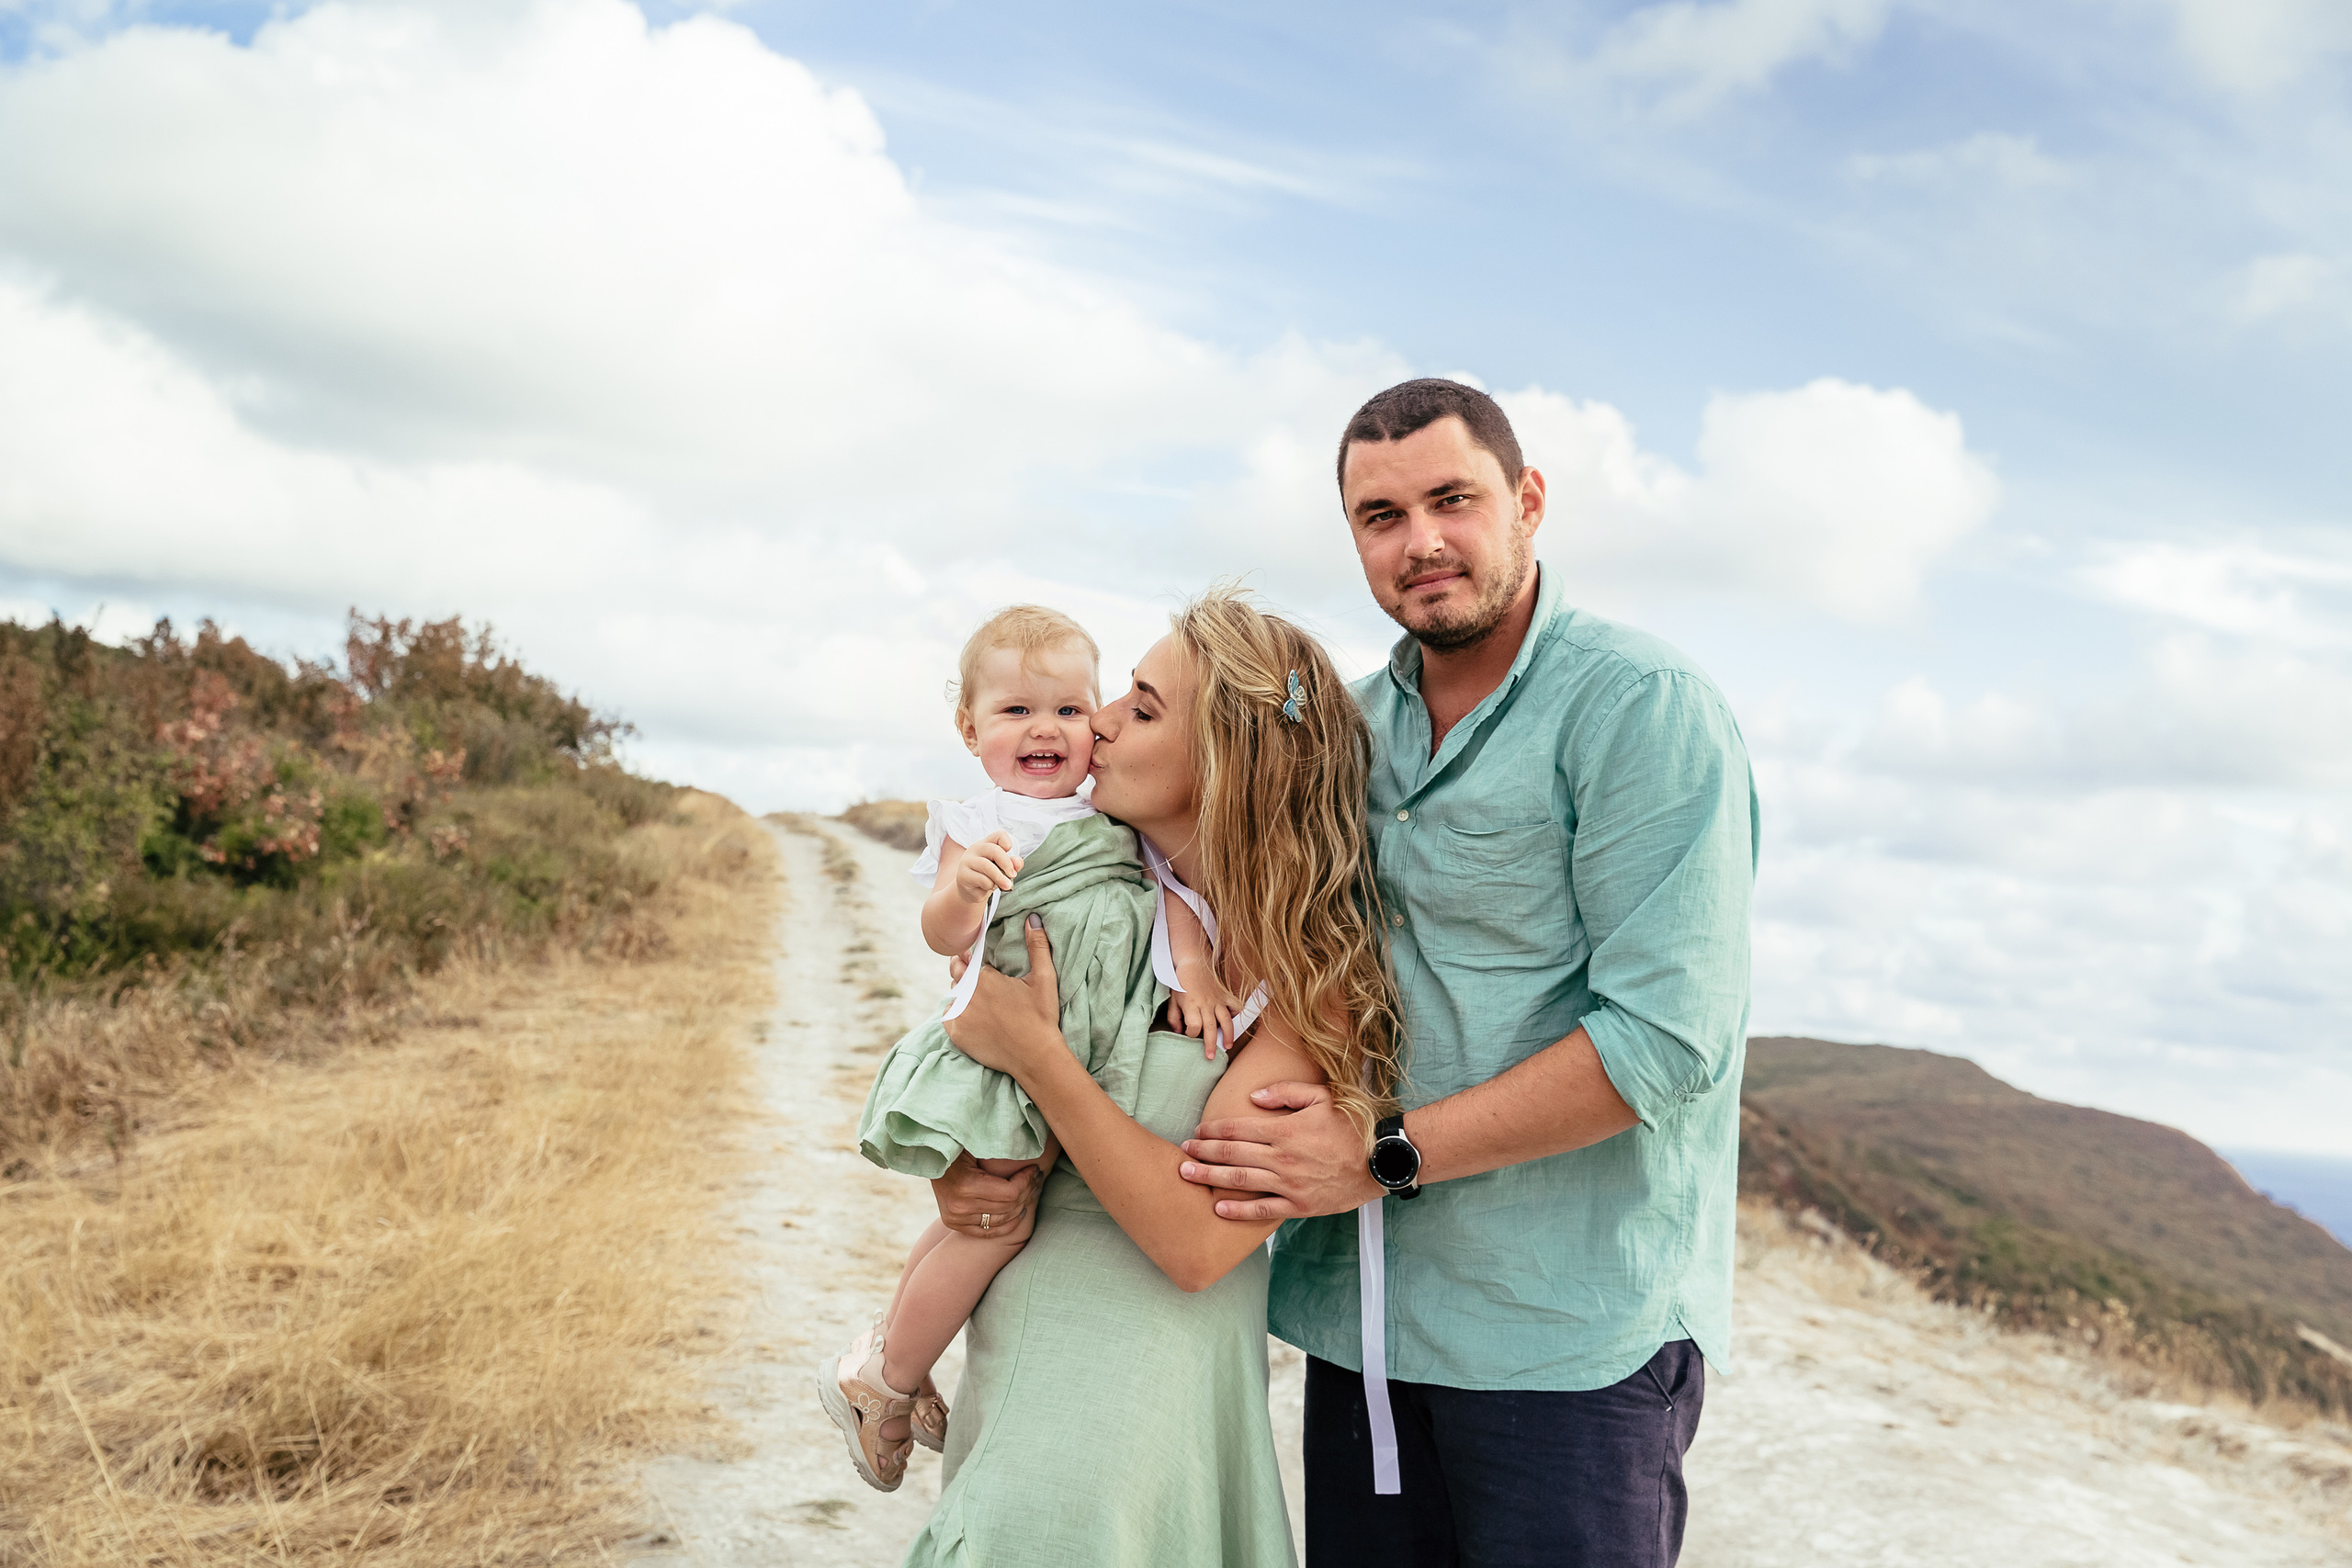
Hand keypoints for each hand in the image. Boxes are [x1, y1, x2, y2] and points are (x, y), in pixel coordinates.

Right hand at [931, 1151, 1038, 1237]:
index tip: (1034, 1169)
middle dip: (1027, 1192)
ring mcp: (956, 1218)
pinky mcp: (953, 1223)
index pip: (1011, 1193)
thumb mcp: (977, 1144)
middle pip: (1009, 1207)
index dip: (1027, 1181)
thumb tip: (1027, 1148)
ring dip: (1020, 1207)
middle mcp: (960, 1207)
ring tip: (1029, 1192)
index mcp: (966, 1186)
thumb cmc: (958, 1144)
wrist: (929, 1155)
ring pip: (1002, 1220)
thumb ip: (999, 1152)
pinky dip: (1006, 1225)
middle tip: (1036, 1179)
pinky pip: (987, 1232)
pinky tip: (1019, 1213)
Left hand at [941, 915, 1061, 1075]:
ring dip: (962, 992)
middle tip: (981, 980)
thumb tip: (1033, 918)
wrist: (1035, 1056)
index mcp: (984, 976)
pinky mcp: (955, 1033)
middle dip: (964, 971)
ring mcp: (959, 1014)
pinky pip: (948, 1015)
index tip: (977, 958)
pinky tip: (974, 1017)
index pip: (967, 957)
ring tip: (981, 1000)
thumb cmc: (1041, 1016)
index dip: (971, 955)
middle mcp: (967, 993)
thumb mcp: (1044, 978)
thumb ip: (1037, 945)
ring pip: (953, 994)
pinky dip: (957, 1013)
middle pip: (956, 973)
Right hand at [955, 832, 1020, 904]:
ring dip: (1001, 878)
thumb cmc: (987, 876)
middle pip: (995, 850)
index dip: (1007, 844)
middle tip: (1013, 875)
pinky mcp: (964, 875)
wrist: (970, 891)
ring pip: (988, 867)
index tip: (1009, 856)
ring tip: (1007, 885)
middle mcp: (975, 849)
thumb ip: (1012, 864)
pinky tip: (988, 887)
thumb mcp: (1002, 869)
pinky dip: (990, 886)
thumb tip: (1018, 862)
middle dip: (1007, 864)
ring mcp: (967, 861)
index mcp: (986, 843)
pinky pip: (982, 880)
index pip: (999, 835)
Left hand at [1169, 962, 1237, 1060]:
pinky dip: (1238, 1014)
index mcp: (1191, 1005)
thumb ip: (1174, 1018)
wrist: (1193, 962)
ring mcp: (1217, 999)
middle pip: (1211, 1028)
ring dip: (1228, 1034)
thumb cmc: (1181, 982)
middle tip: (1210, 1057)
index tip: (1188, 1034)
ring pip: (1226, 1020)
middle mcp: (1206, 1004)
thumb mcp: (1172, 1000)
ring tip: (1228, 1046)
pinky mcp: (1225, 994)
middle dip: (1211, 1044)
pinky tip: (1236, 1022)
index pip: (1194, 1026)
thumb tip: (1178, 1032)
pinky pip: (1235, 1005)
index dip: (1191, 1034)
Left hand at [1177, 1081, 1383, 1221]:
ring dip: (1210, 1177)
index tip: (1197, 1130)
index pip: (1238, 1128)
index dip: (1213, 1129)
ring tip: (1187, 1175)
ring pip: (1240, 1181)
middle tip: (1182, 1152)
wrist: (1380, 1162)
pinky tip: (1219, 1207)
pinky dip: (1238, 1211)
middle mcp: (1282, 1158)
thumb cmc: (1351, 1127)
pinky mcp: (1299, 1206)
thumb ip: (1285, 1093)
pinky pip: (1262, 1211)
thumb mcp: (1321, 1097)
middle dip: (1203, 1152)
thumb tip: (1253, 1095)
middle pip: (1232, 1154)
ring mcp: (1289, 1184)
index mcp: (1285, 1130)